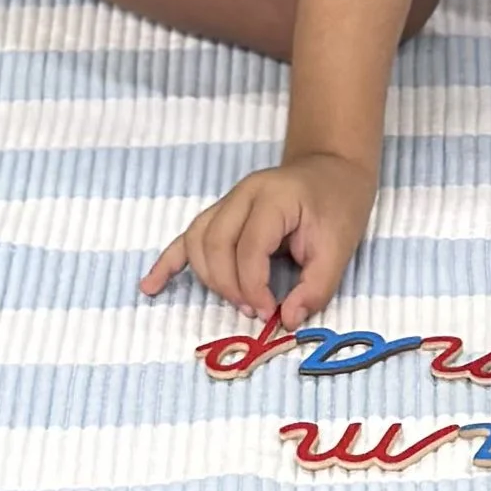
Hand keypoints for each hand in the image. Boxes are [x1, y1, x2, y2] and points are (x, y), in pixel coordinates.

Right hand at [140, 154, 375, 323]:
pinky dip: (167, 264)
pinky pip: (186, 238)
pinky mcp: (220, 214)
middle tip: (255, 310)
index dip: (253, 286)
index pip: (248, 247)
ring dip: (209, 278)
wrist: (332, 169)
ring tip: (235, 302)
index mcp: (272, 197)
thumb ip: (316, 287)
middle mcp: (242, 194)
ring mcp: (226, 201)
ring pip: (197, 242)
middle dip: (230, 285)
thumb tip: (287, 320)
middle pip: (215, 244)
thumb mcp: (340, 247)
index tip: (270, 312)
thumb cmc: (339, 205)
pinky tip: (150, 287)